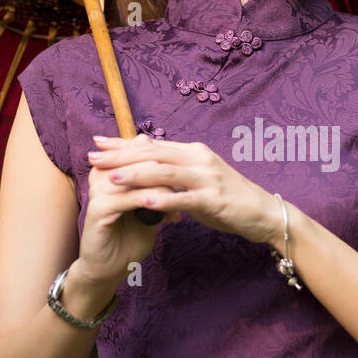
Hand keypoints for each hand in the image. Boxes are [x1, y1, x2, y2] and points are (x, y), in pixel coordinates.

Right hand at [77, 131, 181, 286]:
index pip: (139, 149)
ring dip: (163, 189)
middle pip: (138, 158)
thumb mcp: (148, 207)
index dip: (166, 160)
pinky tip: (169, 215)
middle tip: (189, 186)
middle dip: (167, 171)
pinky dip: (152, 204)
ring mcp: (97, 191)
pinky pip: (130, 198)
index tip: (187, 175)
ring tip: (181, 202)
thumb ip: (158, 187)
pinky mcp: (97, 209)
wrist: (109, 268)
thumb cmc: (129, 237)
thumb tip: (176, 167)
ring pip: (137, 176)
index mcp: (111, 170)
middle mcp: (101, 175)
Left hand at [86, 133, 282, 244]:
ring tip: (112, 178)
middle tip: (93, 157)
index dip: (123, 144)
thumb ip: (175, 175)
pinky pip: (185, 198)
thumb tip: (149, 173)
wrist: (264, 214)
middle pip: (153, 153)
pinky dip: (164, 199)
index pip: (152, 144)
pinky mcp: (214, 199)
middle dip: (121, 155)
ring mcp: (207, 178)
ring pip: (165, 172)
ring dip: (136, 175)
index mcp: (193, 152)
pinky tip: (145, 202)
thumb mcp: (199, 181)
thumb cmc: (229, 200)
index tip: (97, 143)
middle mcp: (199, 159)